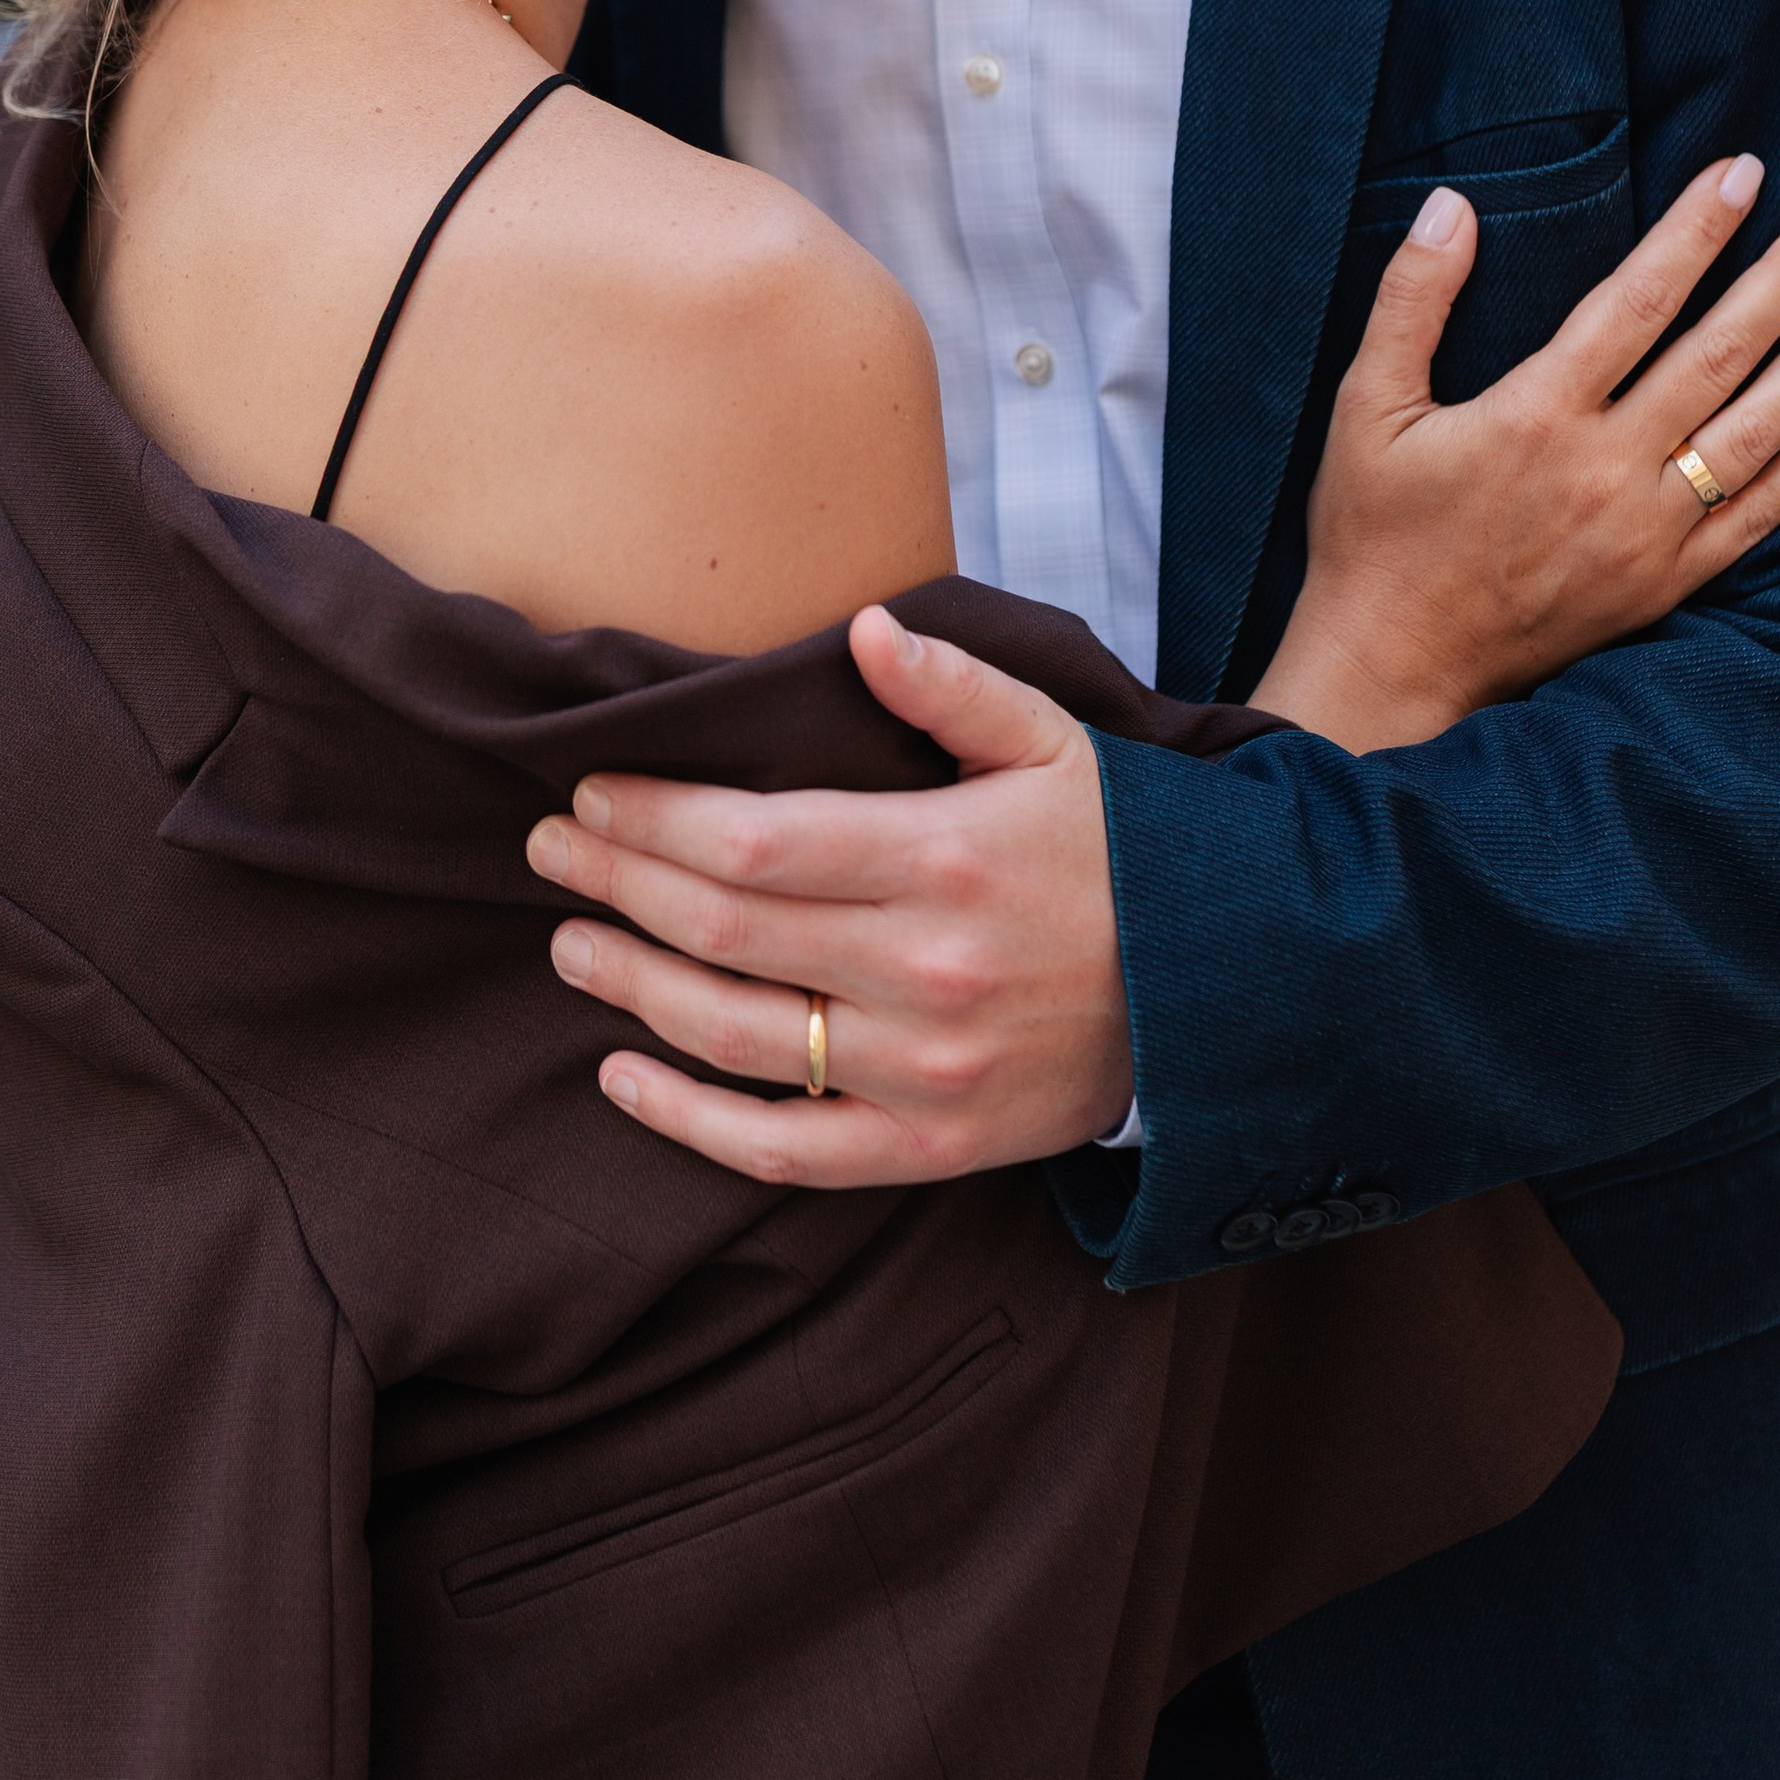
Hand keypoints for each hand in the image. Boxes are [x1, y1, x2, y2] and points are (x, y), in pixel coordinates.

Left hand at [525, 602, 1130, 1182]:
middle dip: (617, 884)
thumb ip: (952, 687)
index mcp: (946, 859)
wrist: (1230, 995)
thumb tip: (862, 628)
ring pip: (735, 1035)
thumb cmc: (1128, 852)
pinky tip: (621, 1077)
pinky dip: (689, 1123)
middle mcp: (925, 972)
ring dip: (632, 986)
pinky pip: (786, 1150)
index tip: (591, 789)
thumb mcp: (1056, 744)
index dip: (654, 818)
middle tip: (550, 849)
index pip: (754, 840)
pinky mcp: (932, 1146)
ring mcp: (926, 1071)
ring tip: (570, 944)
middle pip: (725, 929)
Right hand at [1262, 154, 1779, 753]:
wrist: (1395, 667)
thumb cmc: (1373, 531)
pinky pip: (1755, 520)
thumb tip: (1453, 204)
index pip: (1637, 300)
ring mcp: (1643, 533)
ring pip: (1753, 432)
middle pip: (1718, 354)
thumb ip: (1412, 300)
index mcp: (1535, 415)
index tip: (1744, 172)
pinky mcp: (1662, 586)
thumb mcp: (1367, 406)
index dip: (1696, 232)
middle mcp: (1604, 469)